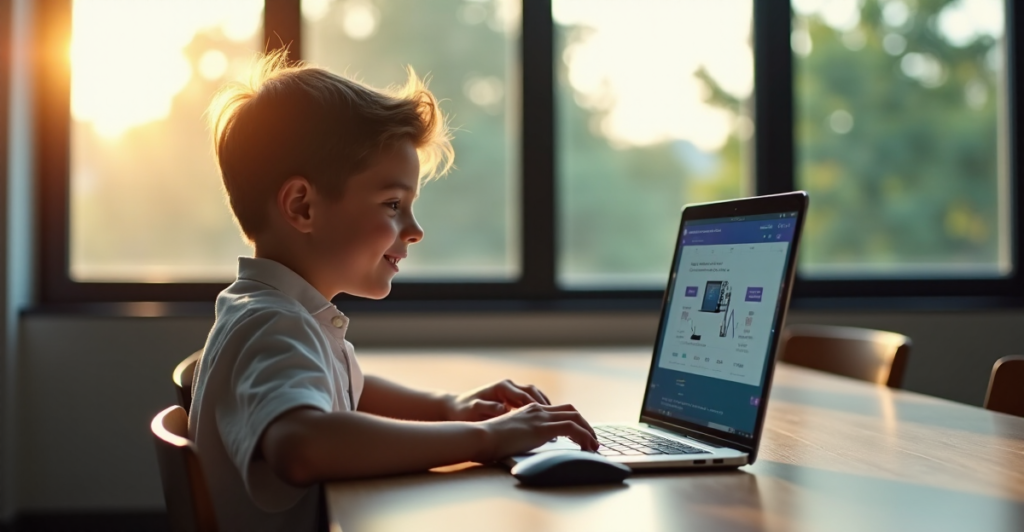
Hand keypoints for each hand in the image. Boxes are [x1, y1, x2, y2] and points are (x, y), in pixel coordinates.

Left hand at [444, 379, 551, 421]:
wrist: (455, 407)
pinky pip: (530, 400)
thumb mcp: (473, 410)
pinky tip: (546, 420)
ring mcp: (511, 391)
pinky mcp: (511, 398)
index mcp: (501, 387)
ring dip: (545, 406)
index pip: (524, 395)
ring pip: (534, 394)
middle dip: (545, 405)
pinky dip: (539, 408)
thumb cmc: (463, 411)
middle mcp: (508, 386)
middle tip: (557, 418)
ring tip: (556, 420)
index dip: (537, 406)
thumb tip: (503, 408)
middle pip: (533, 392)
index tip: (546, 417)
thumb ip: (487, 408)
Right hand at [475, 403, 598, 461]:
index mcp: (529, 410)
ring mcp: (540, 417)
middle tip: (592, 440)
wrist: (480, 437)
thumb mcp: (509, 435)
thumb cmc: (487, 440)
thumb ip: (521, 435)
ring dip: (589, 431)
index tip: (579, 435)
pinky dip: (584, 436)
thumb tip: (528, 445)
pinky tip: (587, 447)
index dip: (572, 421)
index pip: (558, 410)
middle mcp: (537, 409)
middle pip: (571, 410)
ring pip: (575, 417)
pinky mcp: (542, 428)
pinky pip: (572, 428)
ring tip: (594, 446)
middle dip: (585, 425)